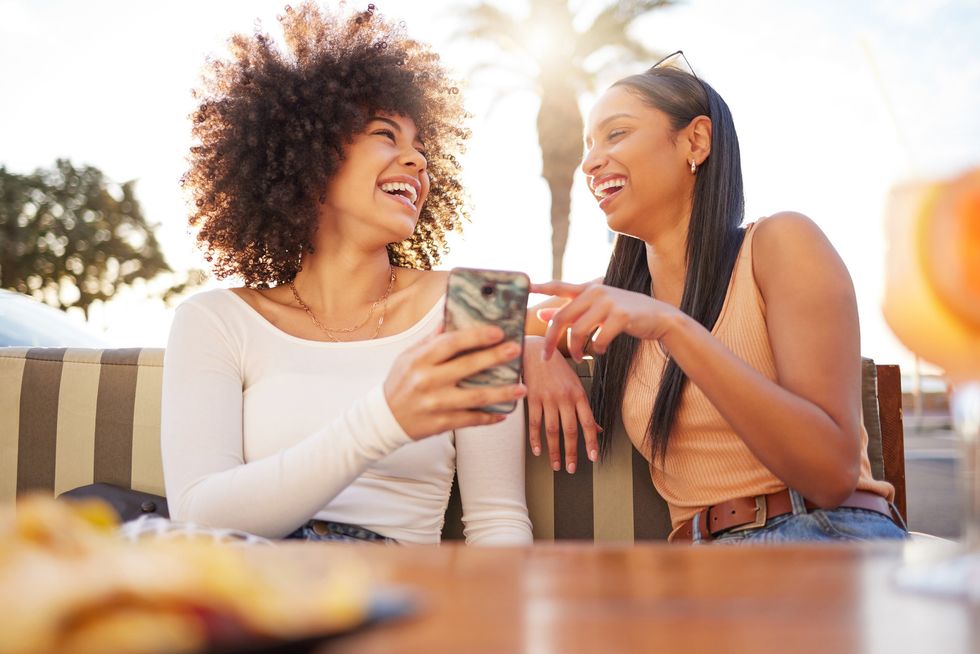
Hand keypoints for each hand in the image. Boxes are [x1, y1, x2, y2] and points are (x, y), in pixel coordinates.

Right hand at [385, 326, 526, 439]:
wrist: (384, 419)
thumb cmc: (400, 382)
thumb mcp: (408, 357)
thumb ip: (431, 340)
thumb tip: (449, 316)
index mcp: (420, 360)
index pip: (451, 343)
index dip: (476, 336)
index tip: (498, 331)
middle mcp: (428, 381)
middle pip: (467, 367)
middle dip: (495, 357)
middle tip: (516, 349)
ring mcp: (435, 404)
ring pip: (475, 398)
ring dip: (502, 393)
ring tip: (522, 388)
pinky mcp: (441, 423)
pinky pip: (470, 420)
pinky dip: (489, 418)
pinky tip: (504, 413)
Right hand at [523, 336, 599, 473]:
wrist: (535, 351)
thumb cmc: (557, 368)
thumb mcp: (576, 385)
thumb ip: (585, 408)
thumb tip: (598, 429)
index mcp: (578, 394)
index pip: (588, 422)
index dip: (591, 441)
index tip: (593, 457)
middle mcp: (565, 397)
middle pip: (570, 430)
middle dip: (572, 452)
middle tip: (571, 468)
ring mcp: (548, 398)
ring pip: (552, 430)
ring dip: (554, 450)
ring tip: (556, 464)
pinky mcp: (532, 398)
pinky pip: (535, 423)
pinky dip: (536, 439)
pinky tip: (538, 451)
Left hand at [532, 280, 678, 361]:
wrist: (659, 317)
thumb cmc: (624, 314)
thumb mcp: (596, 309)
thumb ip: (571, 310)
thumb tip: (542, 313)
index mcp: (589, 289)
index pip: (559, 286)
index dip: (541, 286)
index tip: (525, 286)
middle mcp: (596, 291)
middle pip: (562, 317)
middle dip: (551, 339)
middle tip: (545, 356)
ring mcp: (609, 302)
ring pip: (578, 330)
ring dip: (574, 349)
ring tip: (578, 357)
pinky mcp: (621, 316)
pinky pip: (598, 339)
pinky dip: (596, 349)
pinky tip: (599, 351)